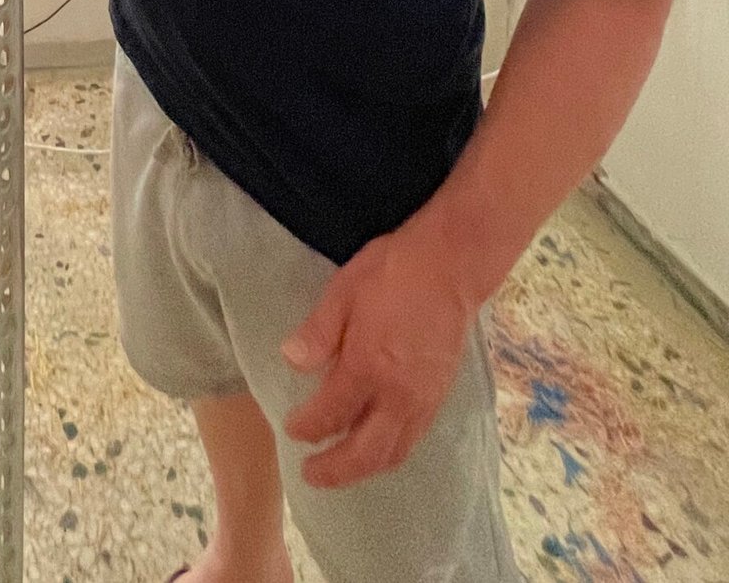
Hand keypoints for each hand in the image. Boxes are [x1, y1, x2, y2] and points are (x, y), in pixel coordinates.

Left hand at [280, 224, 477, 488]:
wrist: (451, 267)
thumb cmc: (392, 272)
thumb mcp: (343, 291)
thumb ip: (317, 332)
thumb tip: (290, 362)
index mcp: (368, 366)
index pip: (331, 414)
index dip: (307, 427)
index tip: (291, 429)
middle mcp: (397, 394)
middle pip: (365, 452)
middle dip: (334, 470)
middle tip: (309, 475)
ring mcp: (423, 400)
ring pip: (393, 453)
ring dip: (363, 469)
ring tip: (340, 472)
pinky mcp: (439, 397)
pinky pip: (412, 440)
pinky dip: (390, 454)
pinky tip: (376, 448)